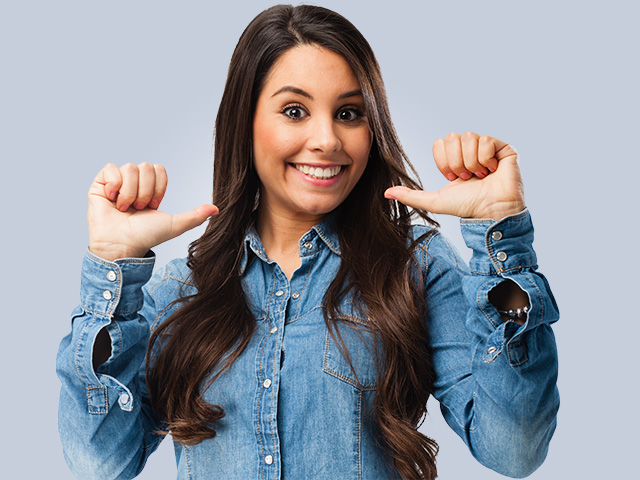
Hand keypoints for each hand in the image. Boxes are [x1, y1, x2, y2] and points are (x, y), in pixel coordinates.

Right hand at [88, 162, 217, 260]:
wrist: (122, 246)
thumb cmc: (146, 237)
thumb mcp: (174, 225)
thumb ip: (195, 216)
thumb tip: (217, 209)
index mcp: (149, 189)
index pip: (159, 168)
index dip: (159, 186)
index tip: (154, 205)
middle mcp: (132, 184)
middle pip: (145, 166)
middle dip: (145, 190)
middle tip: (139, 208)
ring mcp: (115, 184)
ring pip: (129, 167)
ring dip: (130, 192)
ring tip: (125, 208)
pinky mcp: (99, 185)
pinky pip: (109, 168)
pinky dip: (114, 184)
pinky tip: (113, 199)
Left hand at [385, 132, 524, 220]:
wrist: (490, 212)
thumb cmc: (467, 207)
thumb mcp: (434, 201)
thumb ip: (411, 196)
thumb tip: (386, 193)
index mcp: (455, 158)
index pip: (440, 142)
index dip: (443, 161)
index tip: (452, 178)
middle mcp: (471, 150)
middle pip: (452, 137)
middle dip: (456, 162)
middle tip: (466, 177)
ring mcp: (488, 147)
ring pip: (469, 137)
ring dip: (471, 162)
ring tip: (479, 176)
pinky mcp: (504, 148)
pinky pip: (486, 140)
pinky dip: (485, 159)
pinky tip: (491, 171)